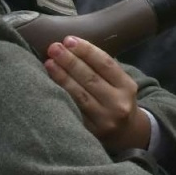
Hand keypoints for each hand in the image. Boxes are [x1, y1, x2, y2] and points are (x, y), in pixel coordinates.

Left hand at [45, 36, 150, 151]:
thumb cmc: (116, 101)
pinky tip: (48, 86)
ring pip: (79, 95)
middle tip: (54, 48)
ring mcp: (104, 120)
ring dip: (62, 77)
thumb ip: (101, 68)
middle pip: (91, 78)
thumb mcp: (120, 84)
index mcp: (127, 86)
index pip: (106, 64)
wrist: (126, 135)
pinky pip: (73, 111)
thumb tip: (70, 46)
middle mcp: (118, 104)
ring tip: (49, 63)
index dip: (87, 50)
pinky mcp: (91, 133)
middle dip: (70, 61)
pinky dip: (61, 97)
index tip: (69, 40)